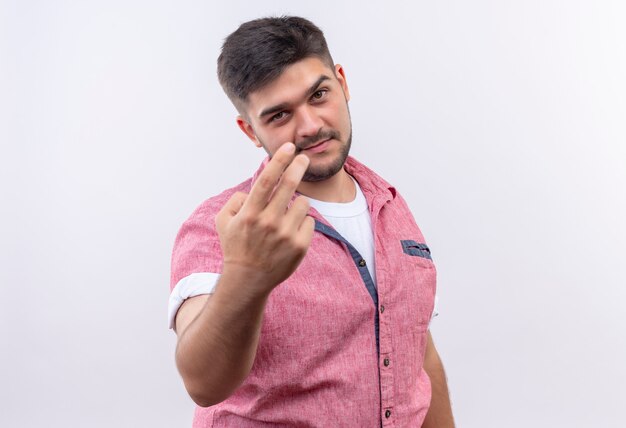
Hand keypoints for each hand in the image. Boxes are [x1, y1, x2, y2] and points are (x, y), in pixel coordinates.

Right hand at [215, 142, 314, 296]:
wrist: (248, 280)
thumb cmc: (236, 246)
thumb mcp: (223, 221)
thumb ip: (235, 200)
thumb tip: (252, 190)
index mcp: (250, 213)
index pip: (267, 180)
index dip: (279, 160)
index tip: (289, 146)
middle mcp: (269, 222)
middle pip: (290, 185)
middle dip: (299, 166)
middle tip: (303, 158)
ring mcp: (286, 235)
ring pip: (303, 204)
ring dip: (297, 204)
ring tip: (286, 216)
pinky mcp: (300, 246)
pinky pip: (309, 221)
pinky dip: (302, 222)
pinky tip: (291, 232)